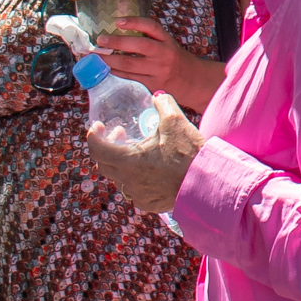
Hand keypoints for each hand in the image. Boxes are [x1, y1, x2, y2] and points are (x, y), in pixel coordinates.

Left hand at [79, 99, 202, 216]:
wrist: (207, 182)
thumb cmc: (189, 153)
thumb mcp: (175, 121)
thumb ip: (163, 104)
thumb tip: (157, 97)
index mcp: (128, 161)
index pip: (97, 149)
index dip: (93, 136)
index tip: (97, 127)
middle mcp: (128, 180)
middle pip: (104, 164)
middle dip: (107, 147)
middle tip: (120, 134)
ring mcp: (138, 194)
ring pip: (119, 178)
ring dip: (122, 163)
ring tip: (138, 152)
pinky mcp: (149, 203)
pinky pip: (134, 190)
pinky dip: (136, 178)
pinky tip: (150, 170)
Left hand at [93, 20, 224, 107]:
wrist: (192, 81)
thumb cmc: (174, 59)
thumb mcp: (167, 44)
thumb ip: (149, 38)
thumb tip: (118, 31)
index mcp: (167, 40)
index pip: (151, 27)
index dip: (134, 22)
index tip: (117, 21)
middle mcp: (164, 54)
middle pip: (139, 45)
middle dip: (117, 42)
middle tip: (100, 40)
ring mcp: (158, 70)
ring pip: (130, 64)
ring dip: (110, 60)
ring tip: (97, 55)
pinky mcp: (152, 84)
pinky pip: (130, 77)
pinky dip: (116, 72)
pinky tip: (107, 68)